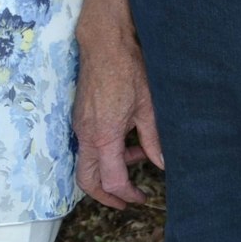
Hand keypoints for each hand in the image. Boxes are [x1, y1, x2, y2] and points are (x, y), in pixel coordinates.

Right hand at [73, 23, 164, 207]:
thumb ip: (153, 140)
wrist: (104, 41)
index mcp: (103, 136)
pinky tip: (127, 140)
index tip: (140, 198)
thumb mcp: (148, 108)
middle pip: (86, 179)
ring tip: (137, 159)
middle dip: (104, 195)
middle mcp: (85, 134)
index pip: (111, 180)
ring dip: (109, 169)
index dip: (126, 194)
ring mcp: (79, 124)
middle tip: (126, 200)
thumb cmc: (126, 69)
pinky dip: (105, 152)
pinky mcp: (80, 115)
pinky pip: (88, 144)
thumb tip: (161, 164)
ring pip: (87, 162)